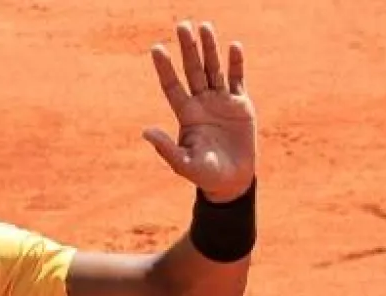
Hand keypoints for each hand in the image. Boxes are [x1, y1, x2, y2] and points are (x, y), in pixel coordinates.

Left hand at [143, 20, 256, 201]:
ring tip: (205, 26)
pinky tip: (234, 47)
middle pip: (193, 70)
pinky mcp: (241, 104)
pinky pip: (237, 79)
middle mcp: (201, 103)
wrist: (232, 180)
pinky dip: (236, 63)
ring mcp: (221, 101)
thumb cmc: (204, 174)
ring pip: (214, 69)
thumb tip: (145, 131)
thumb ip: (165, 148)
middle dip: (188, 48)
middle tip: (182, 25)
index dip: (165, 67)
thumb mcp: (183, 164)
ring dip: (210, 48)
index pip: (172, 85)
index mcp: (186, 114)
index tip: (156, 48)